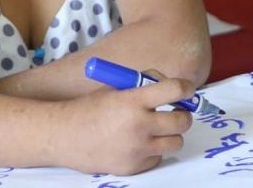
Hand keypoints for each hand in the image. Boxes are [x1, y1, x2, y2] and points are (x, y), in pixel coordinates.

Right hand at [56, 71, 194, 175]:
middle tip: (175, 112)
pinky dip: (153, 150)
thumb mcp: (115, 88)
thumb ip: (144, 85)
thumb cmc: (90, 108)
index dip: (186, 88)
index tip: (187, 90)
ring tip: (154, 129)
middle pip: (182, 121)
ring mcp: (137, 149)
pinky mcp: (134, 167)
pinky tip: (136, 144)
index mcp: (132, 100)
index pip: (174, 90)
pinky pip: (158, 158)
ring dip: (169, 134)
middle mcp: (138, 125)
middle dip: (182, 114)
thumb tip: (173, 87)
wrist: (65, 136)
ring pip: (175, 142)